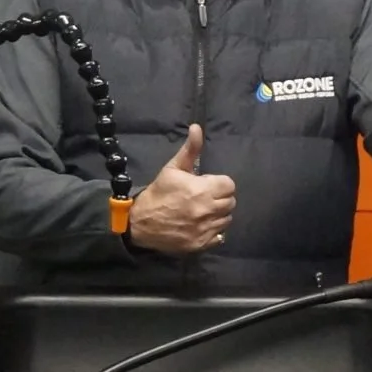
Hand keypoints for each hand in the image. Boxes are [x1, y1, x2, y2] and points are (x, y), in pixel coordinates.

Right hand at [127, 125, 236, 254]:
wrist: (140, 222)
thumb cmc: (158, 193)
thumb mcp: (173, 168)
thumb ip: (190, 149)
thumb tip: (197, 128)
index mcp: (203, 189)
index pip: (229, 185)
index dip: (219, 183)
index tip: (208, 185)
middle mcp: (207, 210)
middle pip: (230, 202)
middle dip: (220, 198)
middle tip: (205, 198)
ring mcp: (205, 229)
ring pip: (226, 219)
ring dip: (218, 214)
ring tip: (203, 211)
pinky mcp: (201, 244)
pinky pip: (219, 236)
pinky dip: (213, 231)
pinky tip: (201, 225)